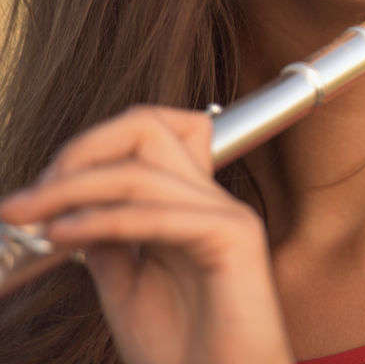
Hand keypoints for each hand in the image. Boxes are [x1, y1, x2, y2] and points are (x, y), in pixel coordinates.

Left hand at [0, 105, 293, 363]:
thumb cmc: (187, 352)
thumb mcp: (128, 287)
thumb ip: (109, 242)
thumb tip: (69, 209)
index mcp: (192, 207)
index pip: (151, 134)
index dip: (92, 147)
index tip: (41, 190)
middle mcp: (212, 201)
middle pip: (150, 127)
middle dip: (82, 149)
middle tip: (34, 194)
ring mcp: (226, 215)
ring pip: (141, 168)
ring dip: (71, 188)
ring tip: (29, 216)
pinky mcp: (232, 238)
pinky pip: (155, 213)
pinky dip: (99, 219)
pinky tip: (62, 236)